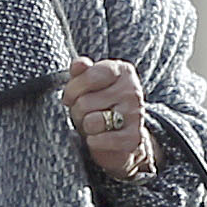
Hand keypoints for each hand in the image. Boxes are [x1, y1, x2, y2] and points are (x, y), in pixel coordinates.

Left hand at [62, 56, 152, 179]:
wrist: (120, 136)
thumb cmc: (98, 104)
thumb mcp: (88, 84)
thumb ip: (82, 71)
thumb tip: (79, 64)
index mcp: (123, 71)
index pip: (90, 75)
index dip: (73, 89)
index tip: (72, 96)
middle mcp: (132, 91)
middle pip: (85, 101)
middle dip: (77, 111)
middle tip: (84, 114)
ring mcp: (135, 114)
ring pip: (91, 121)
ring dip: (85, 127)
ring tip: (91, 125)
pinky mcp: (134, 138)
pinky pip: (103, 140)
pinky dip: (95, 142)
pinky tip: (97, 139)